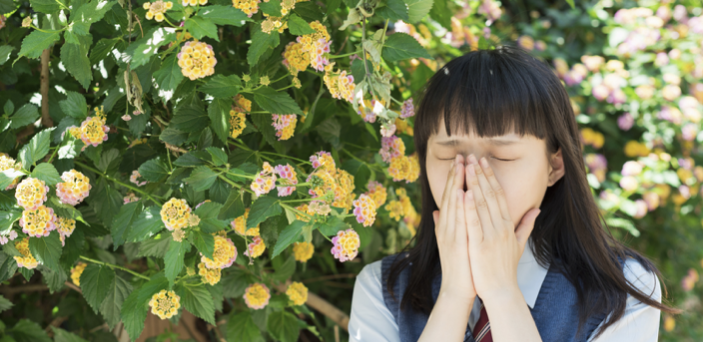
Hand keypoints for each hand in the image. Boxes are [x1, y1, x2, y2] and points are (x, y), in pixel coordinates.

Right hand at [433, 154, 476, 302]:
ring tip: (460, 165)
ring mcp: (449, 233)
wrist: (458, 288)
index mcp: (447, 225)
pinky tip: (461, 191)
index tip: (460, 161)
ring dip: (456, 184)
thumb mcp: (451, 242)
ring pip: (452, 204)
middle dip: (455, 174)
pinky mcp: (456, 242)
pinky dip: (459, 205)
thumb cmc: (461, 266)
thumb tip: (437, 212)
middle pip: (450, 195)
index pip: (451, 196)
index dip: (455, 178)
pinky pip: (457, 220)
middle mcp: (446, 226)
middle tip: (460, 155)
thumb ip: (444, 225)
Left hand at [464, 154, 540, 301]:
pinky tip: (464, 192)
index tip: (482, 161)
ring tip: (465, 166)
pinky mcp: (479, 245)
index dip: (490, 177)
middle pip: (490, 195)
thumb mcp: (518, 243)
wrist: (501, 290)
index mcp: (507, 225)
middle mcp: (501, 227)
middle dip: (480, 174)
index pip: (498, 195)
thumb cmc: (505, 268)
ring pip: (481, 204)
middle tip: (471, 155)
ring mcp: (491, 235)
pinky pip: (474, 223)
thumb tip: (536, 209)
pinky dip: (469, 207)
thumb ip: (526, 225)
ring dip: (473, 183)